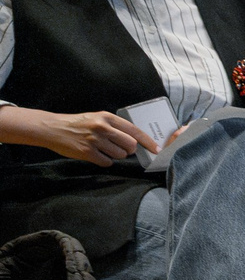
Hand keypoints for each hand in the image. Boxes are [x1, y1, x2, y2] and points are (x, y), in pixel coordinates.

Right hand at [15, 109, 152, 164]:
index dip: (147, 141)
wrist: (53, 128)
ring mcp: (95, 140)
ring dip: (115, 156)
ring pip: (120, 155)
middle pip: (130, 145)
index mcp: (107, 117)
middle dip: (129, 150)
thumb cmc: (78, 124)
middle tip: (119, 148)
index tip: (156, 149)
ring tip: (103, 149)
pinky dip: (104, 161)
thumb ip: (115, 126)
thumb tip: (136, 140)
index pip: (134, 130)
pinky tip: (96, 154)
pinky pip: (107, 162)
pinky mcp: (87, 152)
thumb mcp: (97, 118)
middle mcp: (102, 127)